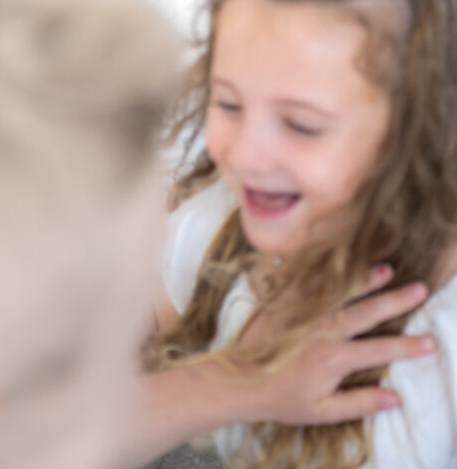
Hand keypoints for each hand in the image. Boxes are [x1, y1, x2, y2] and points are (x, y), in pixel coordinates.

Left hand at [243, 268, 434, 424]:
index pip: (379, 350)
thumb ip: (359, 403)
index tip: (431, 340)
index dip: (407, 346)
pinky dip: (326, 269)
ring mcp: (304, 313)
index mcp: (334, 358)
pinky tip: (342, 259)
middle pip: (366, 312)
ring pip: (340, 291)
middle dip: (396, 301)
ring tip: (388, 268)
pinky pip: (308, 281)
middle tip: (420, 289)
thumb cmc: (282, 398)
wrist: (239, 379)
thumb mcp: (323, 411)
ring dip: (365, 279)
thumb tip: (395, 398)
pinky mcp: (285, 301)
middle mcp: (322, 331)